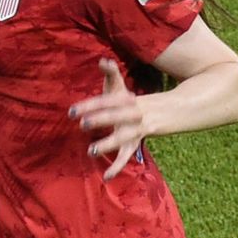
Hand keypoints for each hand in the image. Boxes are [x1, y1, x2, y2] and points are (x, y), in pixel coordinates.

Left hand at [69, 58, 147, 180]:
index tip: (72, 111)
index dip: (90, 105)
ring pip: (123, 138)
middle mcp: (132, 114)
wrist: (165, 111)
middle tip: (81, 123)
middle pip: (115, 117)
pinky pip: (126, 156)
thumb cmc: (130, 99)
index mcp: (125, 99)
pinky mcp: (136, 144)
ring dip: (108, 144)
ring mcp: (136, 130)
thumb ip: (110, 72)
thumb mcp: (121, 85)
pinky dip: (117, 167)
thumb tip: (103, 61)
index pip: (106, 101)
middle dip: (99, 120)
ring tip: (90, 151)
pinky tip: (105, 177)